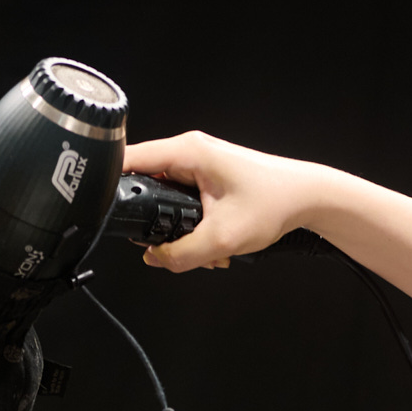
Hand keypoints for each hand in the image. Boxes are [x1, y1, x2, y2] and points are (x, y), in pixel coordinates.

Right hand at [122, 131, 323, 271]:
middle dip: (151, 220)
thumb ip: (180, 254)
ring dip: (176, 229)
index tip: (103, 211)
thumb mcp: (222, 238)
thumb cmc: (275, 202)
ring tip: (202, 247)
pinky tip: (212, 243)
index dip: (110, 185)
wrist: (308, 197)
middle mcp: (189, 152)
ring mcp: (198, 164)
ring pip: (164, 198)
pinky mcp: (207, 177)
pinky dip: (192, 226)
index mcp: (187, 152)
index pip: (129, 160)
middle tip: (168, 243)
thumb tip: (153, 258)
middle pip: (143, 183)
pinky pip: (182, 202)